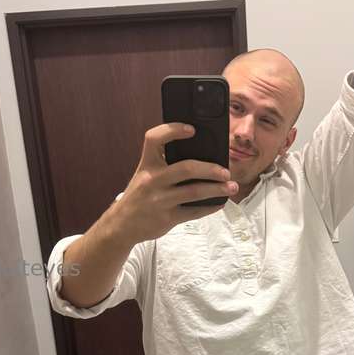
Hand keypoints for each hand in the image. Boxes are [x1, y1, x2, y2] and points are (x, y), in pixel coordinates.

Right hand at [114, 122, 237, 242]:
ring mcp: (160, 200)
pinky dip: (210, 207)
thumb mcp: (144, 175)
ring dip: (217, 189)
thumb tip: (199, 156)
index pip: (154, 139)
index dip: (173, 130)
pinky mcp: (167, 218)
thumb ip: (163, 164)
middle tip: (226, 171)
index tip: (192, 129)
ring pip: (195, 191)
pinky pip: (194, 212)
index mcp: (146, 165)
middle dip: (211, 169)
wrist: (122, 225)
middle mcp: (152, 180)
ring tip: (231, 187)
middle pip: (187, 168)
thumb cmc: (139, 196)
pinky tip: (219, 202)